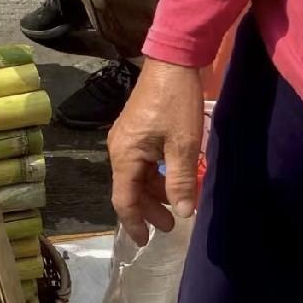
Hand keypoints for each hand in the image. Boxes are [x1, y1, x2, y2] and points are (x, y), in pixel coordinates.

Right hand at [108, 60, 203, 245]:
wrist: (172, 60)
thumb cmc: (176, 102)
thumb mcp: (184, 145)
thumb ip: (181, 182)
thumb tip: (182, 214)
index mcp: (125, 156)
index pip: (124, 200)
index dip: (135, 223)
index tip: (146, 241)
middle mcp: (118, 150)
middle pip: (128, 191)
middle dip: (148, 211)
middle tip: (171, 226)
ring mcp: (125, 140)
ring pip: (136, 178)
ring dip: (154, 194)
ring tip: (176, 205)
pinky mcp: (135, 132)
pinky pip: (140, 164)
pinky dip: (154, 177)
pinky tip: (172, 180)